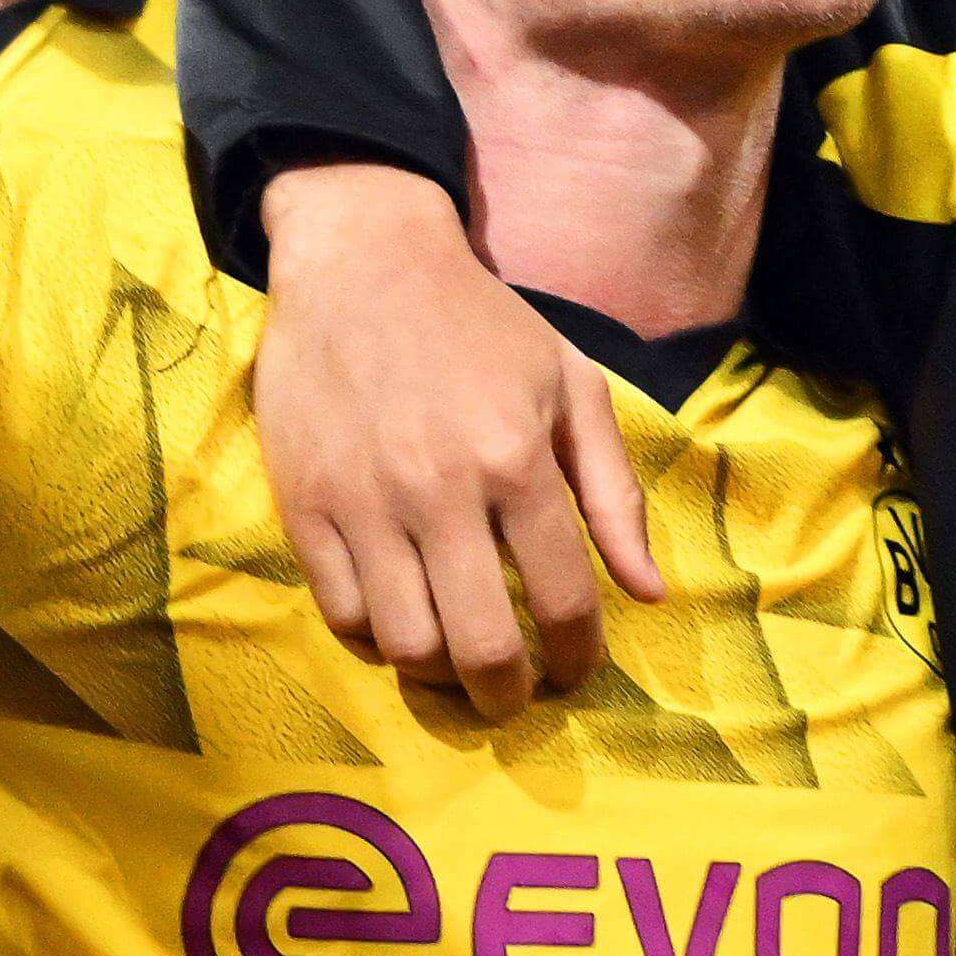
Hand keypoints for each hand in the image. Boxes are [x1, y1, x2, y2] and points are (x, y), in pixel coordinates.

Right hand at [253, 163, 658, 715]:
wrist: (361, 260)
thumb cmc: (481, 323)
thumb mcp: (571, 386)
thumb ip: (614, 493)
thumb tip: (649, 592)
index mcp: (516, 460)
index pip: (563, 600)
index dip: (578, 658)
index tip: (575, 671)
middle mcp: (440, 490)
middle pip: (481, 645)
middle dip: (508, 694)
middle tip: (514, 694)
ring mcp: (365, 503)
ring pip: (406, 644)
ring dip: (440, 674)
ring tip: (456, 661)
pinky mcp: (306, 506)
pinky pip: (341, 614)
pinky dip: (376, 639)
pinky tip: (401, 622)